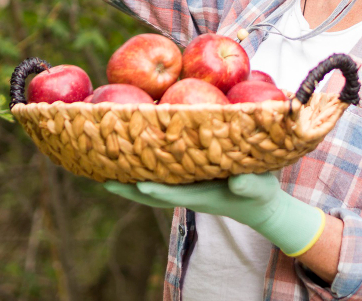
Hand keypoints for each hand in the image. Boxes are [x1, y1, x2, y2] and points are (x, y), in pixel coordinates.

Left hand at [104, 172, 325, 256]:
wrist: (258, 204)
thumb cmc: (260, 193)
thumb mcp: (260, 188)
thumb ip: (249, 185)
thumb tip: (236, 182)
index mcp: (202, 196)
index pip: (175, 193)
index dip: (157, 190)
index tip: (138, 184)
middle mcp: (186, 193)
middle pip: (152, 194)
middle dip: (128, 188)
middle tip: (103, 179)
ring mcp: (183, 188)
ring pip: (149, 187)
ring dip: (127, 180)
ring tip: (102, 170)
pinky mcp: (183, 181)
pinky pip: (156, 177)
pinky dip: (139, 170)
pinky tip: (124, 158)